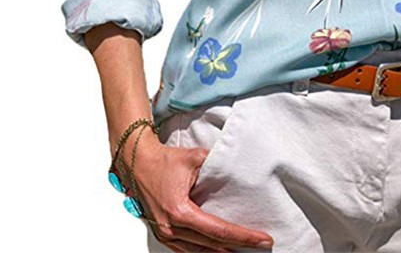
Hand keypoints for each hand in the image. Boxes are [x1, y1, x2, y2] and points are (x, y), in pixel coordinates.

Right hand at [117, 132, 273, 251]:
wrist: (137, 162)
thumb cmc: (164, 160)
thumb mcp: (195, 157)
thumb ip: (216, 165)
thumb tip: (236, 170)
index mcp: (181, 212)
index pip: (219, 230)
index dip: (244, 236)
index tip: (263, 239)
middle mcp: (172, 228)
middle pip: (212, 245)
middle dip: (239, 246)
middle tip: (261, 244)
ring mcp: (165, 234)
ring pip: (199, 252)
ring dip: (221, 252)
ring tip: (243, 249)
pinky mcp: (162, 233)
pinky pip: (186, 250)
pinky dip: (204, 250)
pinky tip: (217, 249)